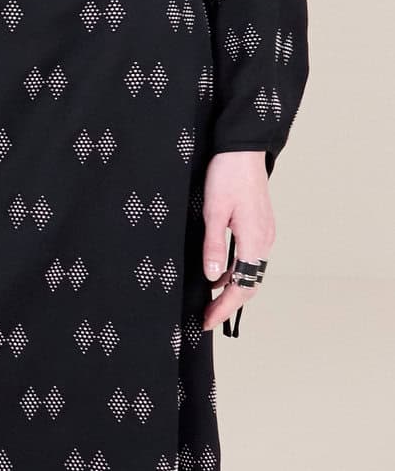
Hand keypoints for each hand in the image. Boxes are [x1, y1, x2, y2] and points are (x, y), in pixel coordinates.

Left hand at [201, 149, 274, 331]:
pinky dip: (235, 271)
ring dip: (232, 288)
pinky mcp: (259, 226)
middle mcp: (264, 241)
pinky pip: (249, 258)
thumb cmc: (226, 176)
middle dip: (228, 304)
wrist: (242, 149)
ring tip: (209, 300)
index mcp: (255, 241)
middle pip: (250, 284)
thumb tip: (212, 278)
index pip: (242, 287)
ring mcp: (264, 233)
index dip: (224, 308)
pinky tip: (218, 273)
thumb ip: (212, 247)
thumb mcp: (212, 213)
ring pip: (250, 272)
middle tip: (206, 316)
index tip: (207, 321)